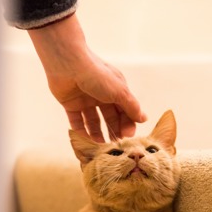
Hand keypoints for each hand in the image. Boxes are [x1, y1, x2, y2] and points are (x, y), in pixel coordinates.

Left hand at [28, 14, 146, 141]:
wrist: (67, 63)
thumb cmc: (97, 74)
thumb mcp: (119, 91)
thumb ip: (131, 106)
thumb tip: (144, 119)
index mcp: (115, 89)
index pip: (125, 111)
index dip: (127, 124)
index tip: (127, 136)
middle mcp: (101, 95)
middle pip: (110, 118)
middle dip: (114, 131)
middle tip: (115, 146)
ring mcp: (85, 100)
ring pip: (94, 122)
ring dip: (98, 135)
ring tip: (102, 148)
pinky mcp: (70, 104)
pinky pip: (77, 122)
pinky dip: (82, 132)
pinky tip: (87, 142)